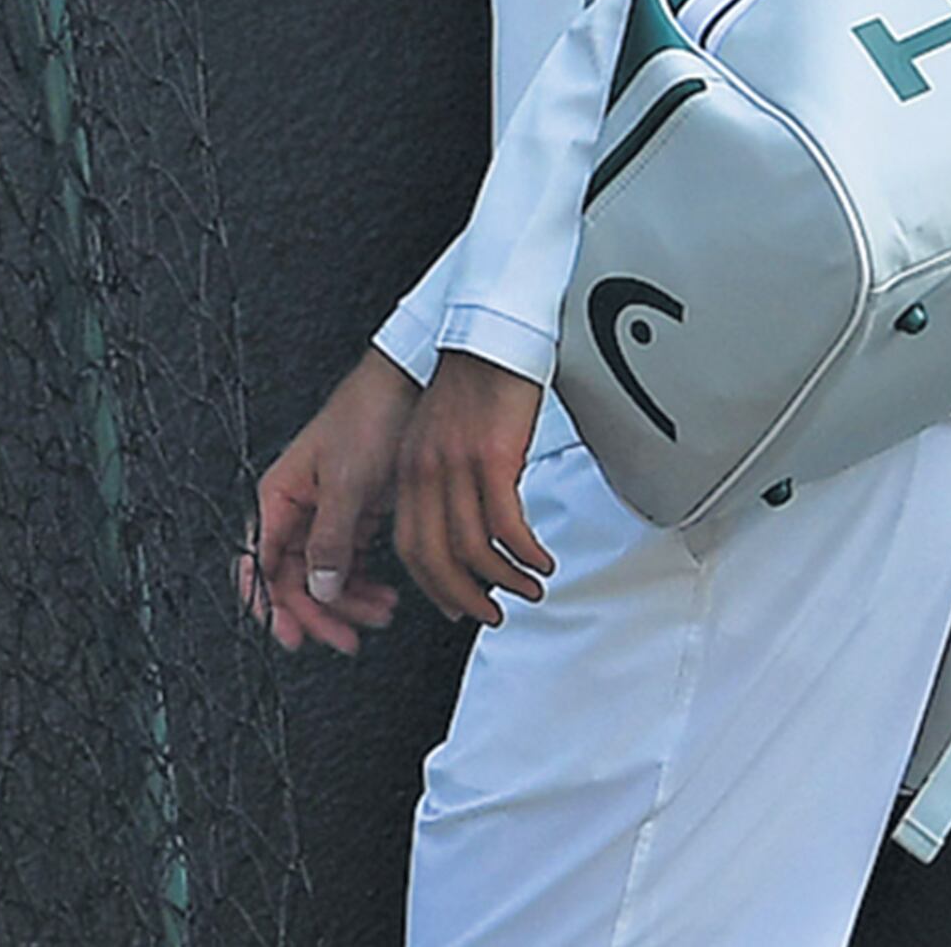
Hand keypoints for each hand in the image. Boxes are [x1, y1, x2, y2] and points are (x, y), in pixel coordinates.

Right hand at [238, 347, 413, 653]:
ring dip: (347, 603)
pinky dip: (363, 585)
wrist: (409, 388)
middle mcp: (296, 509)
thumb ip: (328, 538)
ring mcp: (323, 515)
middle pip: (291, 580)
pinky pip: (347, 565)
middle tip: (347, 639)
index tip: (293, 636)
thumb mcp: (347, 482)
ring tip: (381, 613)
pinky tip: (385, 594)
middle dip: (319, 613)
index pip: (258, 564)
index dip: (271, 606)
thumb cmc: (369, 418)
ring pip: (322, 578)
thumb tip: (315, 588)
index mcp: (279, 497)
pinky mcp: (351, 517)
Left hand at [393, 352, 554, 625]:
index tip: (457, 606)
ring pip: (472, 548)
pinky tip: (541, 559)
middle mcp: (425, 471)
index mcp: (409, 470)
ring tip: (529, 587)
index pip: (409, 547)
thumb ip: (440, 485)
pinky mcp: (492, 457)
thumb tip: (460, 535)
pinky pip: (506, 524)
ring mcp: (456, 465)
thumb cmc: (473, 386)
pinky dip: (525, 553)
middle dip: (465, 597)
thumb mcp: (439, 439)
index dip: (433, 586)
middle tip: (493, 614)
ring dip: (504, 580)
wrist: (492, 336)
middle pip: (435, 558)